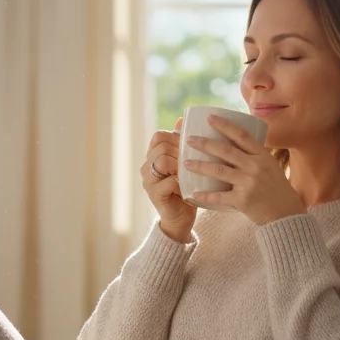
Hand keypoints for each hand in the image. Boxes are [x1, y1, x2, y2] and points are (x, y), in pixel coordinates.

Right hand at [141, 116, 195, 242]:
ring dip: (180, 165)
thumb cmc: (187, 190)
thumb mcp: (187, 164)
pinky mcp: (154, 194)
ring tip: (189, 174)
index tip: (190, 147)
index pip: (159, 136)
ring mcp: (148, 181)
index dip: (176, 138)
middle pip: (162, 146)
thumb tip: (181, 119)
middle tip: (193, 162)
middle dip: (180, 151)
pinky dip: (181, 182)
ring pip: (162, 160)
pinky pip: (168, 180)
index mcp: (153, 156)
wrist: (181, 219)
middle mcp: (146, 167)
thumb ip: (182, 144)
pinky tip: (188, 188)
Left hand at [183, 114, 305, 225]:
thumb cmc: (276, 189)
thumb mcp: (271, 167)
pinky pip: (219, 197)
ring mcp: (249, 183)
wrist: (286, 215)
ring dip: (200, 166)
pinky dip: (205, 195)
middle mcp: (256, 167)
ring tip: (186, 163)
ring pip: (219, 171)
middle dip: (205, 143)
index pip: (242, 135)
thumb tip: (233, 142)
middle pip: (226, 151)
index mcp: (262, 156)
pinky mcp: (243, 201)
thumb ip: (254, 156)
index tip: (210, 117)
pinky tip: (194, 193)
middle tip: (189, 140)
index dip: (225, 125)